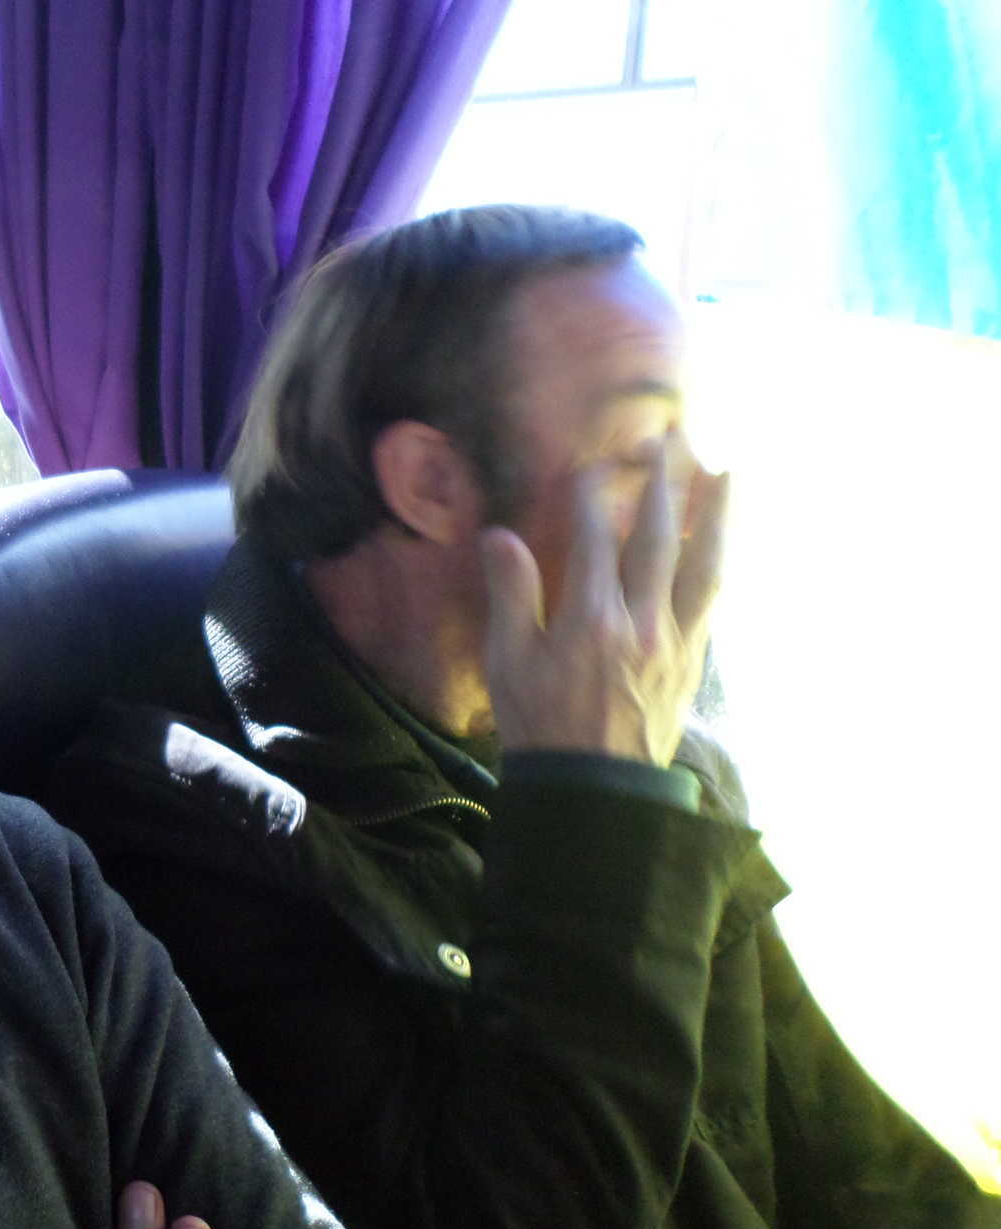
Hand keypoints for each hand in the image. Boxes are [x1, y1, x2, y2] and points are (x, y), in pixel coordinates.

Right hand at [480, 436, 727, 766]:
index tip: (592, 463)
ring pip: (703, 564)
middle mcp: (641, 623)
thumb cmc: (538, 724)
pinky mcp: (692, 661)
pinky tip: (718, 542)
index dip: (593, 496)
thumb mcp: (508, 662)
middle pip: (659, 538)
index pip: (596, 539)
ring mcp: (675, 641)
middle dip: (664, 483)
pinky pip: (711, 600)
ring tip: (727, 472)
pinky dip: (716, 562)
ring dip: (716, 514)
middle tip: (670, 439)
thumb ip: (511, 595)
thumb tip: (502, 537)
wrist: (592, 789)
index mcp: (590, 620)